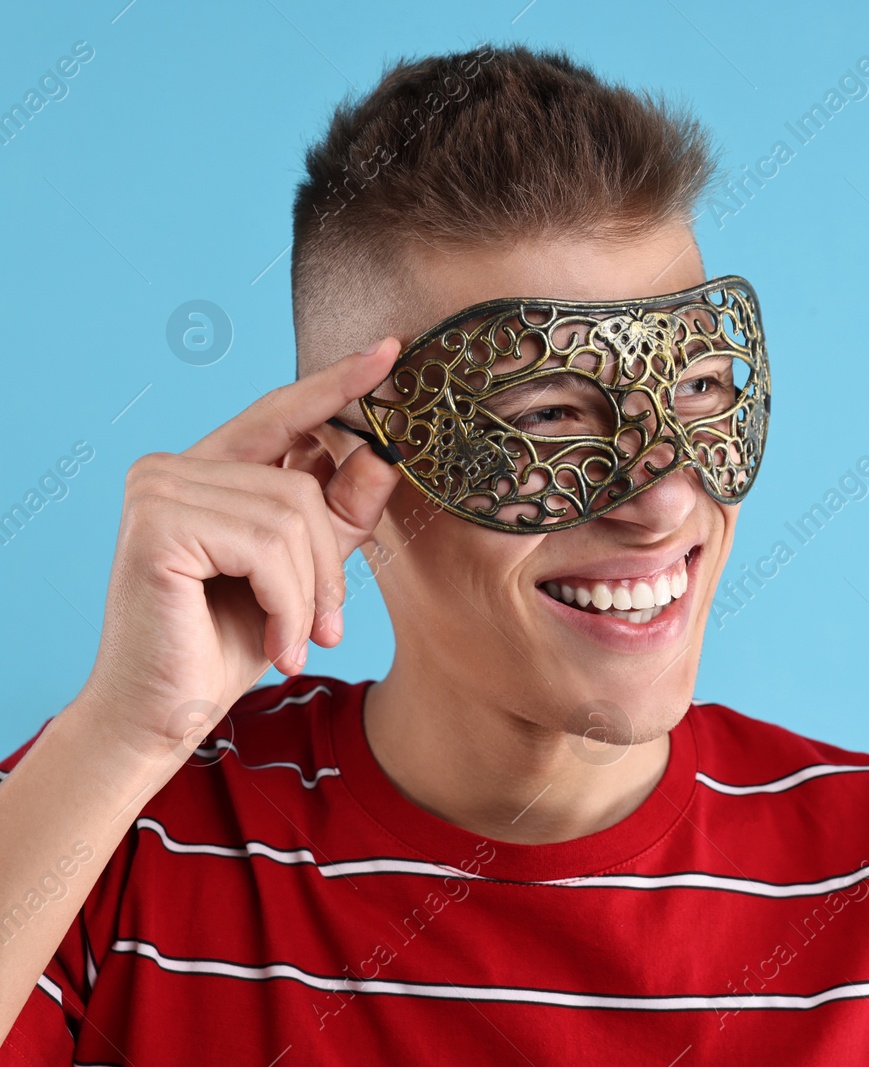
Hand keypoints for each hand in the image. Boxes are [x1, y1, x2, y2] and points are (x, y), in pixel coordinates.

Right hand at [75, 340, 402, 761]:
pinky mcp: (157, 524)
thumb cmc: (229, 643)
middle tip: (326, 626)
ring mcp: (158, 489)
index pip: (283, 414)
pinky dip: (288, 602)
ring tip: (297, 640)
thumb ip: (340, 512)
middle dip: (329, 564)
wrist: (164, 715)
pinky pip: (267, 547)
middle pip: (302, 486)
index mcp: (206, 468)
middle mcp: (172, 466)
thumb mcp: (304, 570)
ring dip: (310, 593)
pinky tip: (277, 644)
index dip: (338, 383)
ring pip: (292, 517)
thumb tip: (385, 451)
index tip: (391, 350)